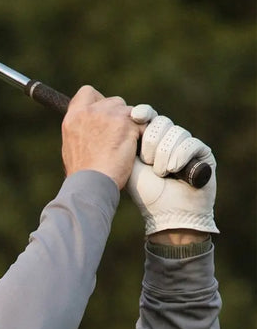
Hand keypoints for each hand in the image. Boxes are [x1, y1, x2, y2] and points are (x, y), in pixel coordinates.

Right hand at [62, 86, 141, 188]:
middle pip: (113, 101)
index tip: (103, 114)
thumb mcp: (72, 149)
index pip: (87, 93)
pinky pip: (143, 124)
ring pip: (130, 111)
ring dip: (131, 127)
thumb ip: (82, 132)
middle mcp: (90, 111)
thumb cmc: (82, 175)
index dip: (98, 101)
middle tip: (118, 138)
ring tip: (124, 149)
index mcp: (73, 117)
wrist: (91, 185)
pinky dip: (143, 135)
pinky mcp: (127, 123)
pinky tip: (135, 151)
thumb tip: (92, 131)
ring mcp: (109, 115)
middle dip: (119, 117)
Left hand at [126, 113, 218, 235]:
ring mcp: (187, 146)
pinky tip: (175, 170)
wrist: (168, 214)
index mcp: (151, 141)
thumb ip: (128, 144)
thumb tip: (126, 118)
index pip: (150, 117)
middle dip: (151, 142)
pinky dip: (180, 156)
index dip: (144, 114)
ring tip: (162, 173)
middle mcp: (170, 141)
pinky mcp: (203, 153)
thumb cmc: (147, 194)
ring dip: (164, 156)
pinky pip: (191, 143)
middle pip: (161, 122)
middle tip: (148, 162)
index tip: (136, 116)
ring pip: (176, 133)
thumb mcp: (130, 167)